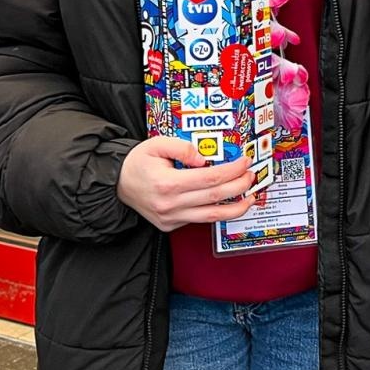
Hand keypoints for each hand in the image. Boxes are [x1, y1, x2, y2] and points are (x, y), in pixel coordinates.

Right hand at [116, 136, 258, 232]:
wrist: (117, 183)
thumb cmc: (138, 162)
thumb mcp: (157, 144)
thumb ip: (182, 148)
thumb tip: (204, 158)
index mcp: (168, 183)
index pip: (211, 178)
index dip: (233, 170)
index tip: (245, 162)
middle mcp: (171, 204)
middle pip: (216, 197)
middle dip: (240, 186)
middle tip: (252, 176)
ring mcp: (171, 218)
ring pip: (212, 217)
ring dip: (236, 208)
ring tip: (250, 198)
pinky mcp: (171, 225)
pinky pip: (199, 219)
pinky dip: (217, 211)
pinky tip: (228, 202)